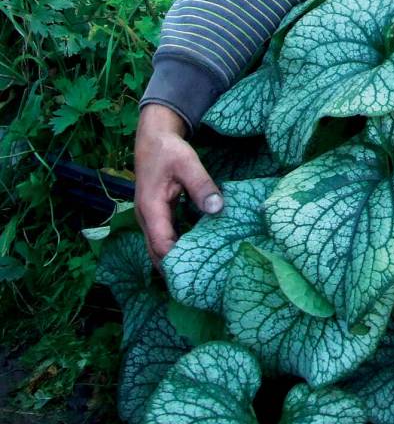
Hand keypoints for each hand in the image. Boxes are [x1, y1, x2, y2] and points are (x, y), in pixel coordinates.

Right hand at [134, 103, 222, 268]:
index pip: (162, 245)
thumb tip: (217, 209)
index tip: (199, 272)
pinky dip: (174, 249)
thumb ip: (202, 186)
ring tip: (197, 277)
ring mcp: (149, 219)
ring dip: (173, 262)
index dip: (178, 261)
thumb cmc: (169, 150)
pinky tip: (193, 254)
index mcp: (151, 209)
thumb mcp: (188, 164)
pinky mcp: (156, 216)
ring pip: (157, 249)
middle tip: (199, 285)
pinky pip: (162, 239)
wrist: (153, 138)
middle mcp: (146, 218)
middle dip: (174, 270)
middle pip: (156, 254)